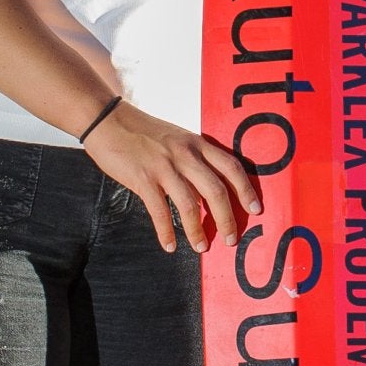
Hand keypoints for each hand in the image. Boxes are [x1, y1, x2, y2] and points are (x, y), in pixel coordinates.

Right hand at [81, 99, 262, 252]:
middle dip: (227, 219)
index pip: (231, 166)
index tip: (256, 209)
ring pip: (190, 205)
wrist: (108, 119)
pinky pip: (160, 211)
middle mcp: (185, 154)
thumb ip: (193, 161)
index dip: (246, 190)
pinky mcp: (142, 178)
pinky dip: (167, 232)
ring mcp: (164, 166)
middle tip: (231, 239)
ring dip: (197, 231)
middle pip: (216, 190)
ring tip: (202, 247)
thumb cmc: (143, 132)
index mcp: (197, 143)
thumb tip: (207, 195)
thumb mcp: (177, 139)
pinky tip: (170, 245)